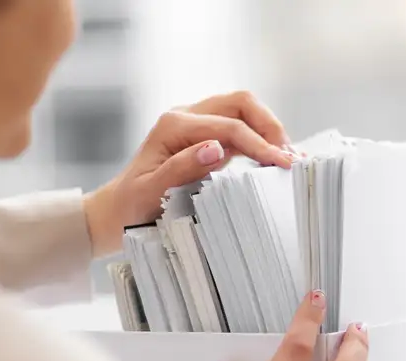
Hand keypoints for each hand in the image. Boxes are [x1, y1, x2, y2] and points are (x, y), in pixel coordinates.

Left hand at [83, 91, 297, 255]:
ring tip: (288, 158)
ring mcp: (196, 124)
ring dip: (268, 130)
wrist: (117, 212)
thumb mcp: (151, 192)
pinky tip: (274, 159)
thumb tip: (216, 148)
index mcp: (174, 125)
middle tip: (289, 157)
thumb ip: (182, 168)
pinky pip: (239, 128)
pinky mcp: (204, 137)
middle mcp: (186, 116)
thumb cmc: (130, 206)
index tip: (282, 164)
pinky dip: (260, 139)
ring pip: (243, 111)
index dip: (259, 144)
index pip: (229, 126)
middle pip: (241, 103)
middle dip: (270, 126)